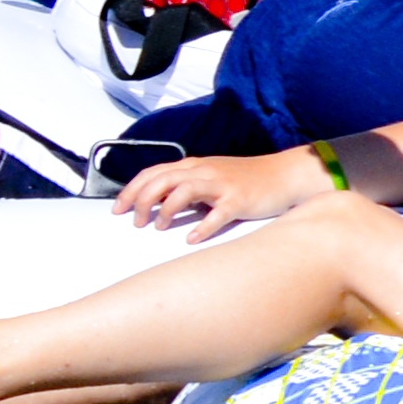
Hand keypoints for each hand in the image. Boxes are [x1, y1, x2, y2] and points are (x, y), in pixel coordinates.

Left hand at [116, 149, 331, 236]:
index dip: (132, 190)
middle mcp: (204, 171)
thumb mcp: (211, 176)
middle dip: (143, 200)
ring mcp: (222, 185)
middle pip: (162, 180)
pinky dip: (202, 227)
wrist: (284, 175)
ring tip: (159, 227)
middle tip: (136, 221)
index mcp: (194, 166)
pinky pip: (217, 214)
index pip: (153, 173)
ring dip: (166, 210)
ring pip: (184, 191)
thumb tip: (159, 201)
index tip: (119, 208)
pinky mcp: (239, 200)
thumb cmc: (247, 180)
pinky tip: (192, 238)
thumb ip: (186, 185)